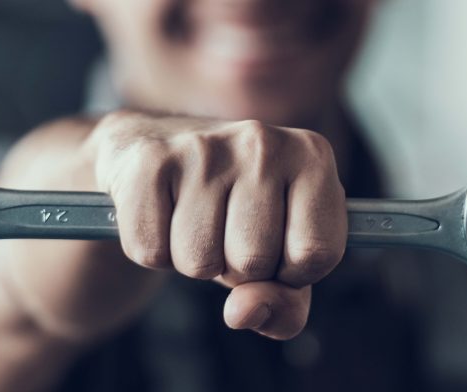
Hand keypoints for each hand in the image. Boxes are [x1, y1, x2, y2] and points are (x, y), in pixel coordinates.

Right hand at [87, 110, 347, 337]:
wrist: (157, 149)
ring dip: (194, 261)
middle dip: (237, 269)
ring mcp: (203, 147)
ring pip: (200, 262)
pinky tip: (163, 213)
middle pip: (254, 261)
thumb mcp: (281, 259)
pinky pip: (152, 251)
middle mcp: (262, 142)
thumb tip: (241, 312)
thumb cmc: (233, 212)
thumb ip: (286, 304)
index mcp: (312, 157)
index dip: (292, 273)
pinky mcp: (150, 159)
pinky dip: (154, 250)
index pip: (316, 253)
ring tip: (195, 222)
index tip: (280, 249)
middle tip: (227, 232)